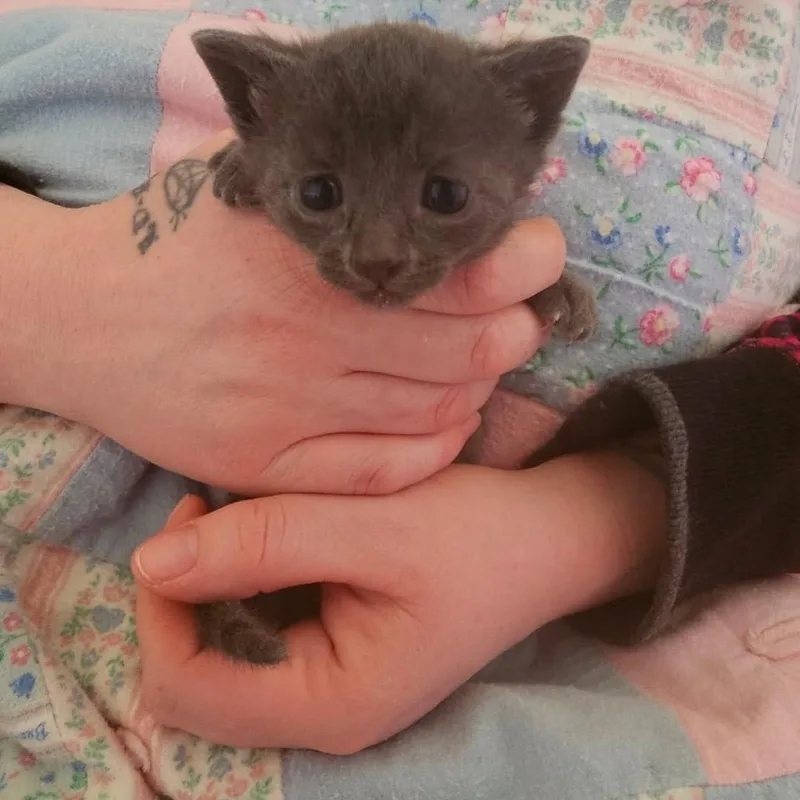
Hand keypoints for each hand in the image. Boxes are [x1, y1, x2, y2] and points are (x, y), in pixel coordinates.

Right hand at [0, 132, 563, 494]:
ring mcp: (284, 410)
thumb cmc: (175, 245)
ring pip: (435, 413)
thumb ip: (336, 180)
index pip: (459, 269)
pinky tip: (446, 422)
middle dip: (516, 332)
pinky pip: (385, 472)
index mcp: (307, 255)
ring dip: (479, 389)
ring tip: (477, 364)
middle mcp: (302, 337)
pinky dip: (438, 449)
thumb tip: (436, 186)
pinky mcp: (265, 464)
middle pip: (466, 350)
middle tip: (518, 318)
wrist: (81, 320)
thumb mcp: (249, 184)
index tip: (536, 255)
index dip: (522, 265)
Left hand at [133, 453, 664, 752]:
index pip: (187, 686)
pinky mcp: (334, 655)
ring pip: (220, 648)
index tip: (191, 514)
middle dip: (187, 590)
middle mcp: (320, 713)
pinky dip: (248, 576)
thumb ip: (266, 541)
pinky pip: (257, 627)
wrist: (548, 539)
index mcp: (331, 704)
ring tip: (251, 510)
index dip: (163, 606)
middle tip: (215, 506)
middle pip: (194, 674)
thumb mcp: (376, 526)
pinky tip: (278, 527)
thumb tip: (150, 561)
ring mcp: (327, 687)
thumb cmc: (476, 534)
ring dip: (217, 578)